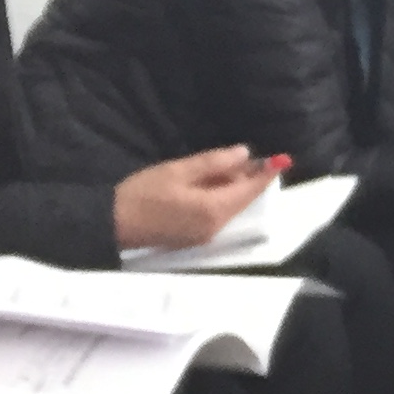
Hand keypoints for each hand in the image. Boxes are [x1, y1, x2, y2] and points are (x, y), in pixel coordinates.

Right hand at [115, 147, 279, 250]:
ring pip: (229, 208)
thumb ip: (213, 163)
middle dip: (247, 179)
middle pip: (241, 200)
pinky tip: (210, 184)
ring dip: (232, 188)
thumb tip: (244, 154)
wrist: (111, 223)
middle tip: (245, 157)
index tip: (282, 159)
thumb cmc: (142, 193)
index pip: (249, 190)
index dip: (265, 174)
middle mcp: (216, 227)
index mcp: (214, 210)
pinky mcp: (195, 238)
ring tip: (225, 166)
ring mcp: (205, 236)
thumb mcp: (177, 171)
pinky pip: (217, 215)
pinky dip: (220, 199)